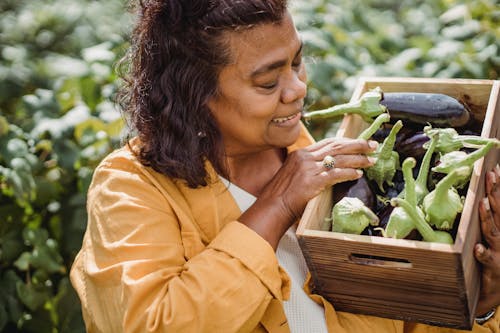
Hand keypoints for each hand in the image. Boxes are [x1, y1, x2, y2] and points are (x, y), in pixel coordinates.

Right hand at [239, 137, 376, 248]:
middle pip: (336, 146)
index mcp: (300, 154)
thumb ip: (308, 168)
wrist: (272, 207)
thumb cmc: (282, 195)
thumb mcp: (293, 175)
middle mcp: (305, 157)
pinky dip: (348, 173)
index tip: (360, 143)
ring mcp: (308, 168)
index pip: (328, 142)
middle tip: (372, 145)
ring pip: (339, 158)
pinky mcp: (312, 181)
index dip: (346, 141)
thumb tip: (327, 168)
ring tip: (371, 160)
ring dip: (358, 159)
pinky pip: (335, 174)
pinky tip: (358, 174)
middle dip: (357, 145)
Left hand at [474, 164, 499, 315]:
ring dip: (488, 216)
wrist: (499, 289)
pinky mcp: (494, 266)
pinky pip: (486, 259)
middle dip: (495, 192)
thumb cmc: (494, 257)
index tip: (494, 167)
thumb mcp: (493, 235)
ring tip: (483, 203)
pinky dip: (482, 253)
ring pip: (492, 231)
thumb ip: (489, 217)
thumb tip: (482, 196)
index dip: (499, 185)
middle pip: (499, 210)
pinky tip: (477, 248)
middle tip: (491, 174)